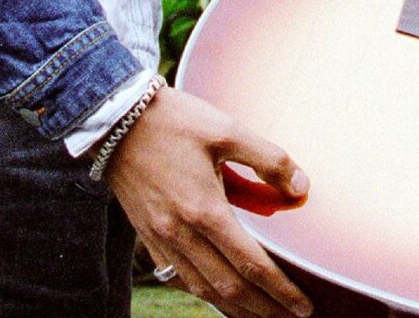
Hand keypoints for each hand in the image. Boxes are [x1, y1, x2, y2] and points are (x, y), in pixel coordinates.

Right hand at [104, 86, 312, 317]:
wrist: (114, 120)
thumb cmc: (173, 121)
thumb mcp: (226, 129)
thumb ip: (268, 159)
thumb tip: (302, 187)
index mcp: (204, 209)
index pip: (250, 264)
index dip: (280, 289)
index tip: (303, 305)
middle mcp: (181, 233)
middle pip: (229, 287)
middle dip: (264, 308)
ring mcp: (161, 238)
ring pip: (202, 288)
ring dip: (236, 307)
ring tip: (263, 315)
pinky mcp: (149, 236)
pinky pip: (180, 277)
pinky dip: (205, 292)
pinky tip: (220, 295)